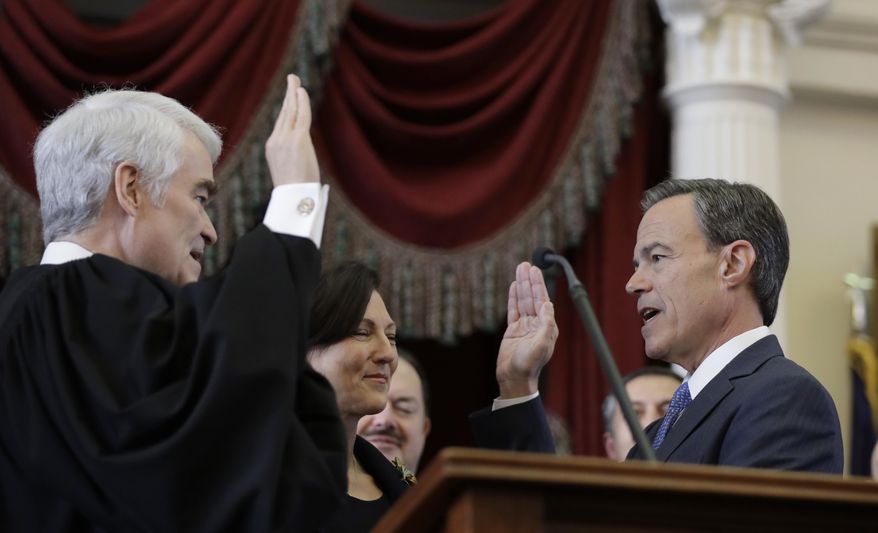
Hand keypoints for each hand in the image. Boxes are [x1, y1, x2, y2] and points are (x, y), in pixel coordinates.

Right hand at [265, 74, 319, 185]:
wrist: (294, 198)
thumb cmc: (296, 192)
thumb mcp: (290, 173)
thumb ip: (292, 161)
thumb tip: (302, 164)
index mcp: (272, 148)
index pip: (281, 124)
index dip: (287, 108)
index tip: (290, 97)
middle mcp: (276, 140)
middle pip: (284, 113)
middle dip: (288, 95)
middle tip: (292, 79)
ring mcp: (286, 139)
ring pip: (291, 111)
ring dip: (294, 93)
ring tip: (295, 80)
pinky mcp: (298, 139)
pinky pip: (301, 115)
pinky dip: (302, 102)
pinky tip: (302, 91)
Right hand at [496, 262, 558, 398]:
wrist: (514, 379)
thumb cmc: (529, 365)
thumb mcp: (541, 344)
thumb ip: (546, 324)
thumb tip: (548, 304)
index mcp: (547, 327)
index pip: (543, 300)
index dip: (538, 285)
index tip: (535, 270)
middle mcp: (537, 324)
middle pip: (533, 297)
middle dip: (529, 280)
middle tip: (526, 264)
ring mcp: (525, 326)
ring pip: (523, 301)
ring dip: (522, 285)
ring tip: (519, 269)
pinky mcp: (513, 330)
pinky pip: (513, 310)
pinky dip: (514, 297)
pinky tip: (514, 286)